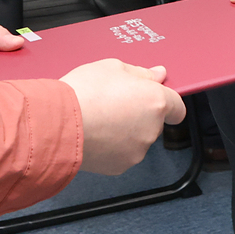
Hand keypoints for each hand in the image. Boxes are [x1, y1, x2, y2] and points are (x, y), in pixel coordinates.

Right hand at [62, 59, 184, 173]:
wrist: (57, 124)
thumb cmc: (83, 93)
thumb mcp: (113, 67)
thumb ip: (141, 73)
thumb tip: (157, 74)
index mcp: (155, 102)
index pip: (178, 107)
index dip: (167, 101)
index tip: (155, 98)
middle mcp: (151, 129)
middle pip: (154, 121)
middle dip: (140, 113)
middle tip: (115, 102)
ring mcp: (137, 150)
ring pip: (137, 138)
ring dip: (126, 130)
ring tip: (100, 118)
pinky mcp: (120, 166)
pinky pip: (122, 152)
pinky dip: (113, 146)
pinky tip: (95, 134)